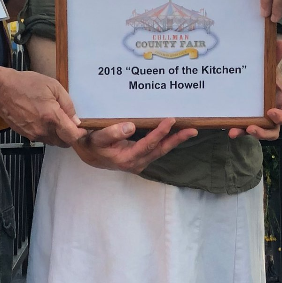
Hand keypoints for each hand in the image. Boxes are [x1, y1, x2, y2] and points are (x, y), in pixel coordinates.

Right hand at [0, 70, 83, 145]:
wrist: (1, 90)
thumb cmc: (28, 84)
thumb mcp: (53, 86)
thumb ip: (68, 105)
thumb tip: (76, 121)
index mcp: (52, 117)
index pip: (73, 137)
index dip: (81, 134)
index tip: (83, 127)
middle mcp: (43, 130)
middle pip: (64, 143)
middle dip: (70, 136)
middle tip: (70, 124)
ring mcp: (33, 134)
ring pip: (53, 142)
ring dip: (58, 136)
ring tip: (56, 121)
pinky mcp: (25, 135)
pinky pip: (42, 139)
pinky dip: (47, 134)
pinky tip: (43, 121)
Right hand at [73, 117, 197, 172]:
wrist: (88, 155)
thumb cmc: (91, 144)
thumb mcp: (96, 138)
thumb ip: (111, 133)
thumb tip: (131, 126)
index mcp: (127, 158)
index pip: (148, 145)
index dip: (160, 132)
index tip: (171, 120)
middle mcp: (137, 163)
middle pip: (161, 150)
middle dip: (177, 139)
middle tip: (193, 130)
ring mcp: (140, 161)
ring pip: (161, 150)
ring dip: (175, 140)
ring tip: (189, 130)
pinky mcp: (141, 157)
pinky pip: (157, 149)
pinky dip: (166, 140)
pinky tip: (174, 131)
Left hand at [228, 35, 281, 140]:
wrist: (261, 79)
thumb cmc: (269, 74)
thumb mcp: (271, 66)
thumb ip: (274, 56)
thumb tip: (279, 42)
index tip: (270, 112)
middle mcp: (274, 115)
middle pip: (274, 131)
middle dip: (263, 133)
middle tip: (252, 128)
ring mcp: (261, 121)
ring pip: (258, 133)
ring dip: (247, 134)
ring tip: (233, 132)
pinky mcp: (249, 122)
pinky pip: (244, 129)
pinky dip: (237, 130)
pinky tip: (227, 128)